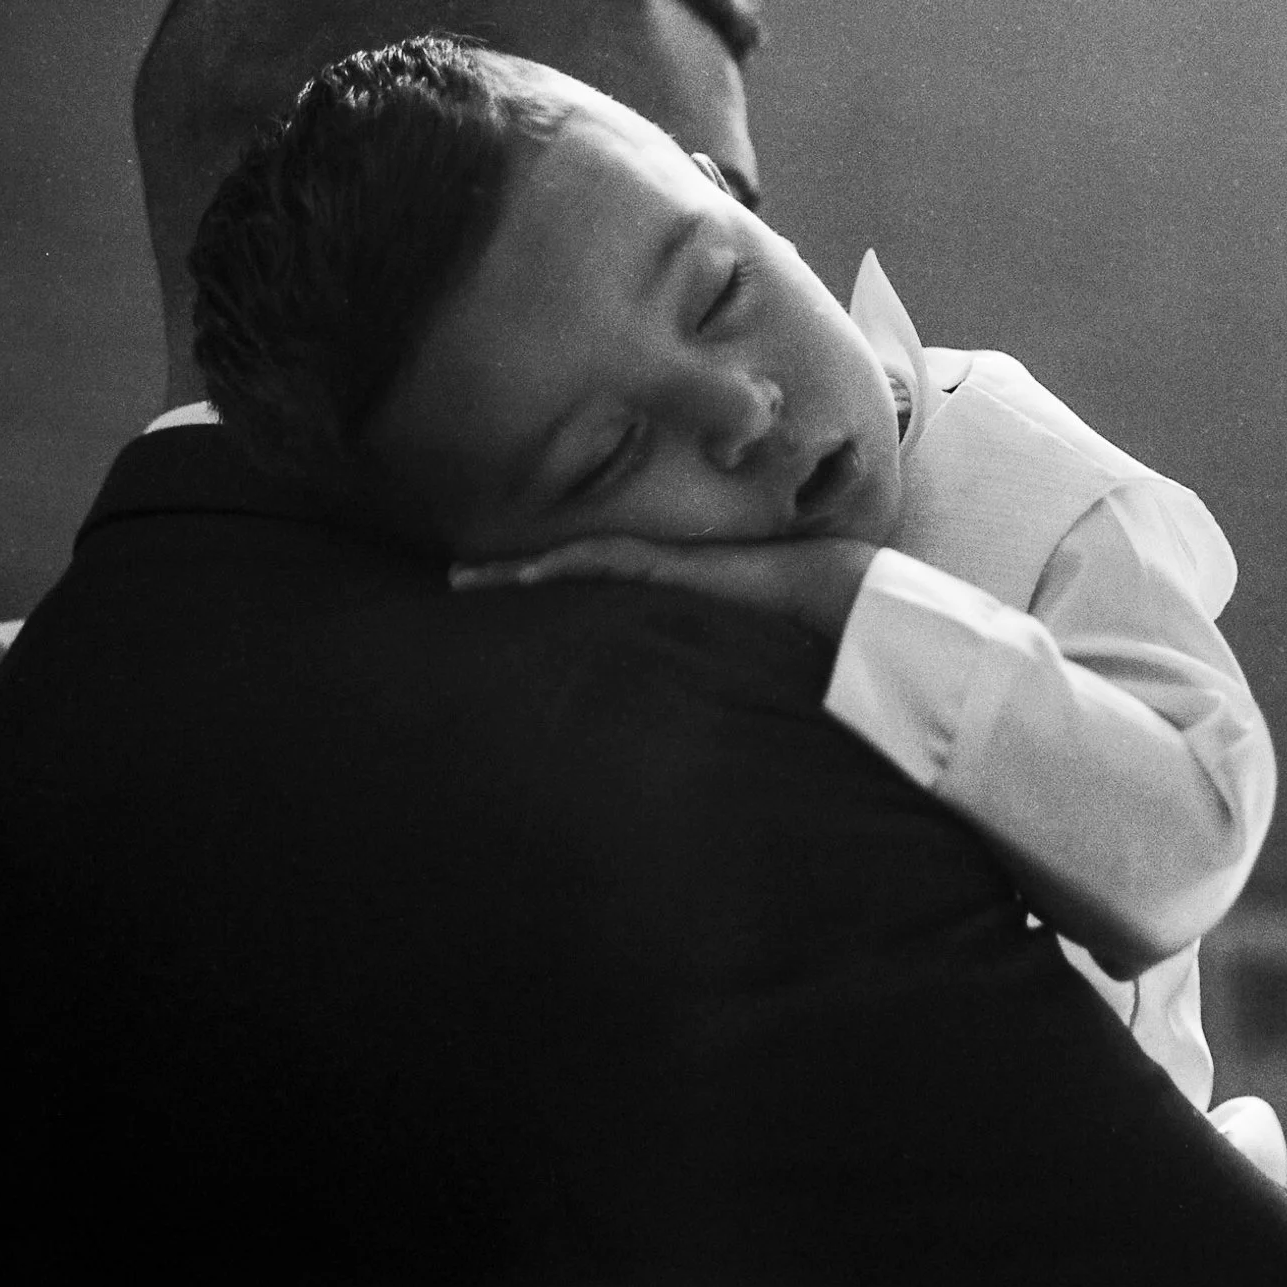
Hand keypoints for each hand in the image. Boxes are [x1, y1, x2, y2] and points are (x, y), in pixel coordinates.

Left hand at [451, 536, 878, 641]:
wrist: (835, 601)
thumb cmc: (793, 632)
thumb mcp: (729, 660)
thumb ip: (698, 674)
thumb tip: (678, 726)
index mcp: (660, 594)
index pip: (585, 585)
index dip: (537, 587)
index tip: (492, 597)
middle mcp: (651, 572)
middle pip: (562, 570)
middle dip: (507, 576)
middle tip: (451, 581)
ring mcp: (656, 564)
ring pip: (568, 562)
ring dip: (514, 572)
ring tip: (459, 580)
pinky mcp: (666, 565)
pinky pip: (603, 561)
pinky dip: (559, 567)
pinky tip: (521, 574)